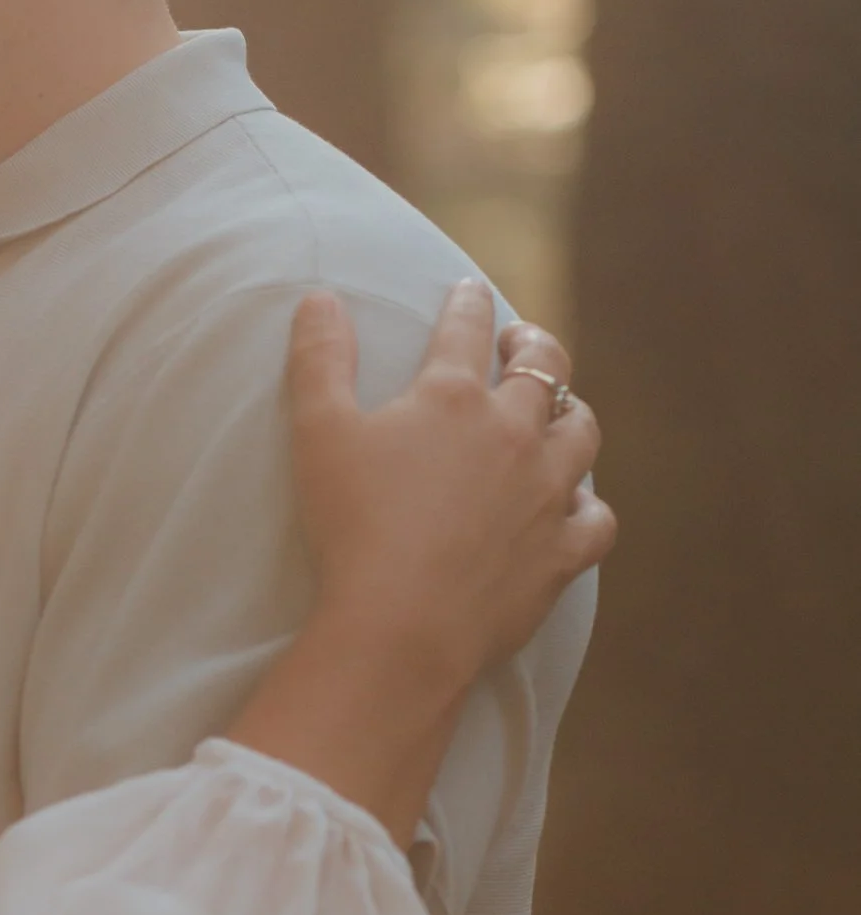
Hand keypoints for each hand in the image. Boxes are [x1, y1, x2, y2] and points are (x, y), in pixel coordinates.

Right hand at [287, 279, 611, 696]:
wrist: (401, 624)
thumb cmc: (352, 525)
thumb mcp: (318, 431)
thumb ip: (320, 359)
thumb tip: (319, 299)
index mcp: (453, 398)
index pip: (466, 330)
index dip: (467, 304)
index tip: (468, 290)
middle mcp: (514, 433)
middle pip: (544, 368)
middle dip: (533, 344)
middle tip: (522, 340)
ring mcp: (546, 493)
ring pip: (582, 434)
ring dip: (572, 413)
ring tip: (560, 409)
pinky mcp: (561, 552)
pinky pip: (596, 519)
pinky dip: (588, 505)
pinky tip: (575, 504)